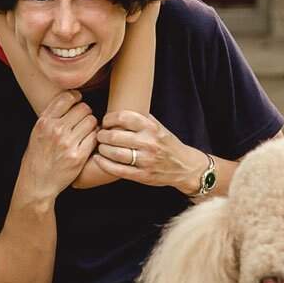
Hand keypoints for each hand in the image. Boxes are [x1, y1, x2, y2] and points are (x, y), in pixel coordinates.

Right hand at [17, 91, 98, 201]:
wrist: (38, 182)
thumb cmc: (37, 157)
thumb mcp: (36, 132)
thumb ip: (51, 116)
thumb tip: (69, 99)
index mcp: (44, 122)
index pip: (66, 97)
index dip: (76, 97)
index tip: (77, 100)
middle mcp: (56, 130)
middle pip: (83, 108)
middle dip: (85, 112)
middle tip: (82, 119)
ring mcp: (68, 143)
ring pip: (91, 121)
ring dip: (91, 124)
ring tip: (85, 130)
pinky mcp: (79, 156)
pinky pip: (94, 137)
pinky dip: (94, 137)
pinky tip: (88, 140)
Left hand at [93, 110, 208, 192]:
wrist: (185, 167)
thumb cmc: (168, 145)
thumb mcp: (159, 127)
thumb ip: (142, 118)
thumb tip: (120, 106)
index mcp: (152, 128)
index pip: (123, 118)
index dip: (109, 119)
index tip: (105, 121)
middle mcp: (149, 143)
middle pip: (115, 136)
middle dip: (102, 135)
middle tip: (100, 135)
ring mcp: (146, 160)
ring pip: (115, 153)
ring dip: (102, 149)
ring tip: (100, 147)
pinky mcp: (143, 176)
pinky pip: (118, 170)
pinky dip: (104, 164)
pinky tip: (98, 159)